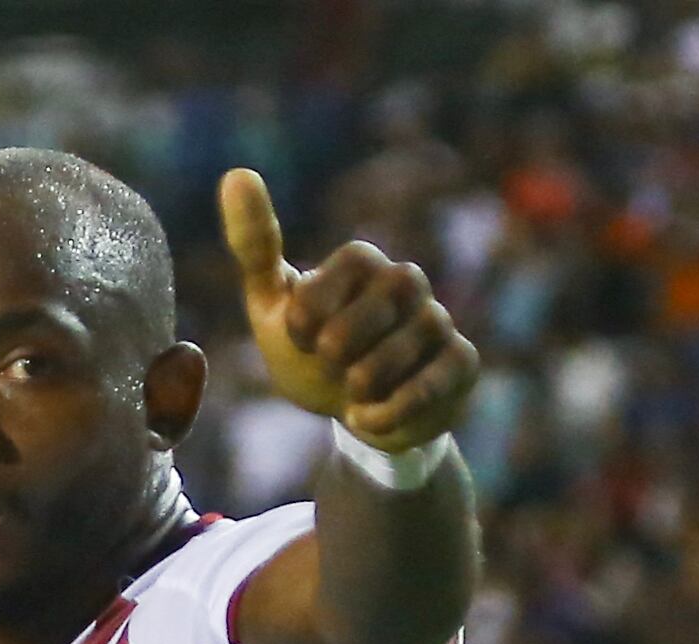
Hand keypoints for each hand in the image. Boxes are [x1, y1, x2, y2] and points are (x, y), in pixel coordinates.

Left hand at [220, 167, 478, 453]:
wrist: (352, 412)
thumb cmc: (310, 351)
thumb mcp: (271, 304)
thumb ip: (254, 244)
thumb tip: (237, 173)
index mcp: (363, 263)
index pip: (344, 270)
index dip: (313, 312)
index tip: (300, 335)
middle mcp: (406, 284)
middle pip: (374, 308)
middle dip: (338, 347)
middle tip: (330, 362)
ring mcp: (438, 322)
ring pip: (401, 350)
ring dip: (362, 381)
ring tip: (352, 389)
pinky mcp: (461, 363)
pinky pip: (434, 383)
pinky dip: (391, 409)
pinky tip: (368, 415)